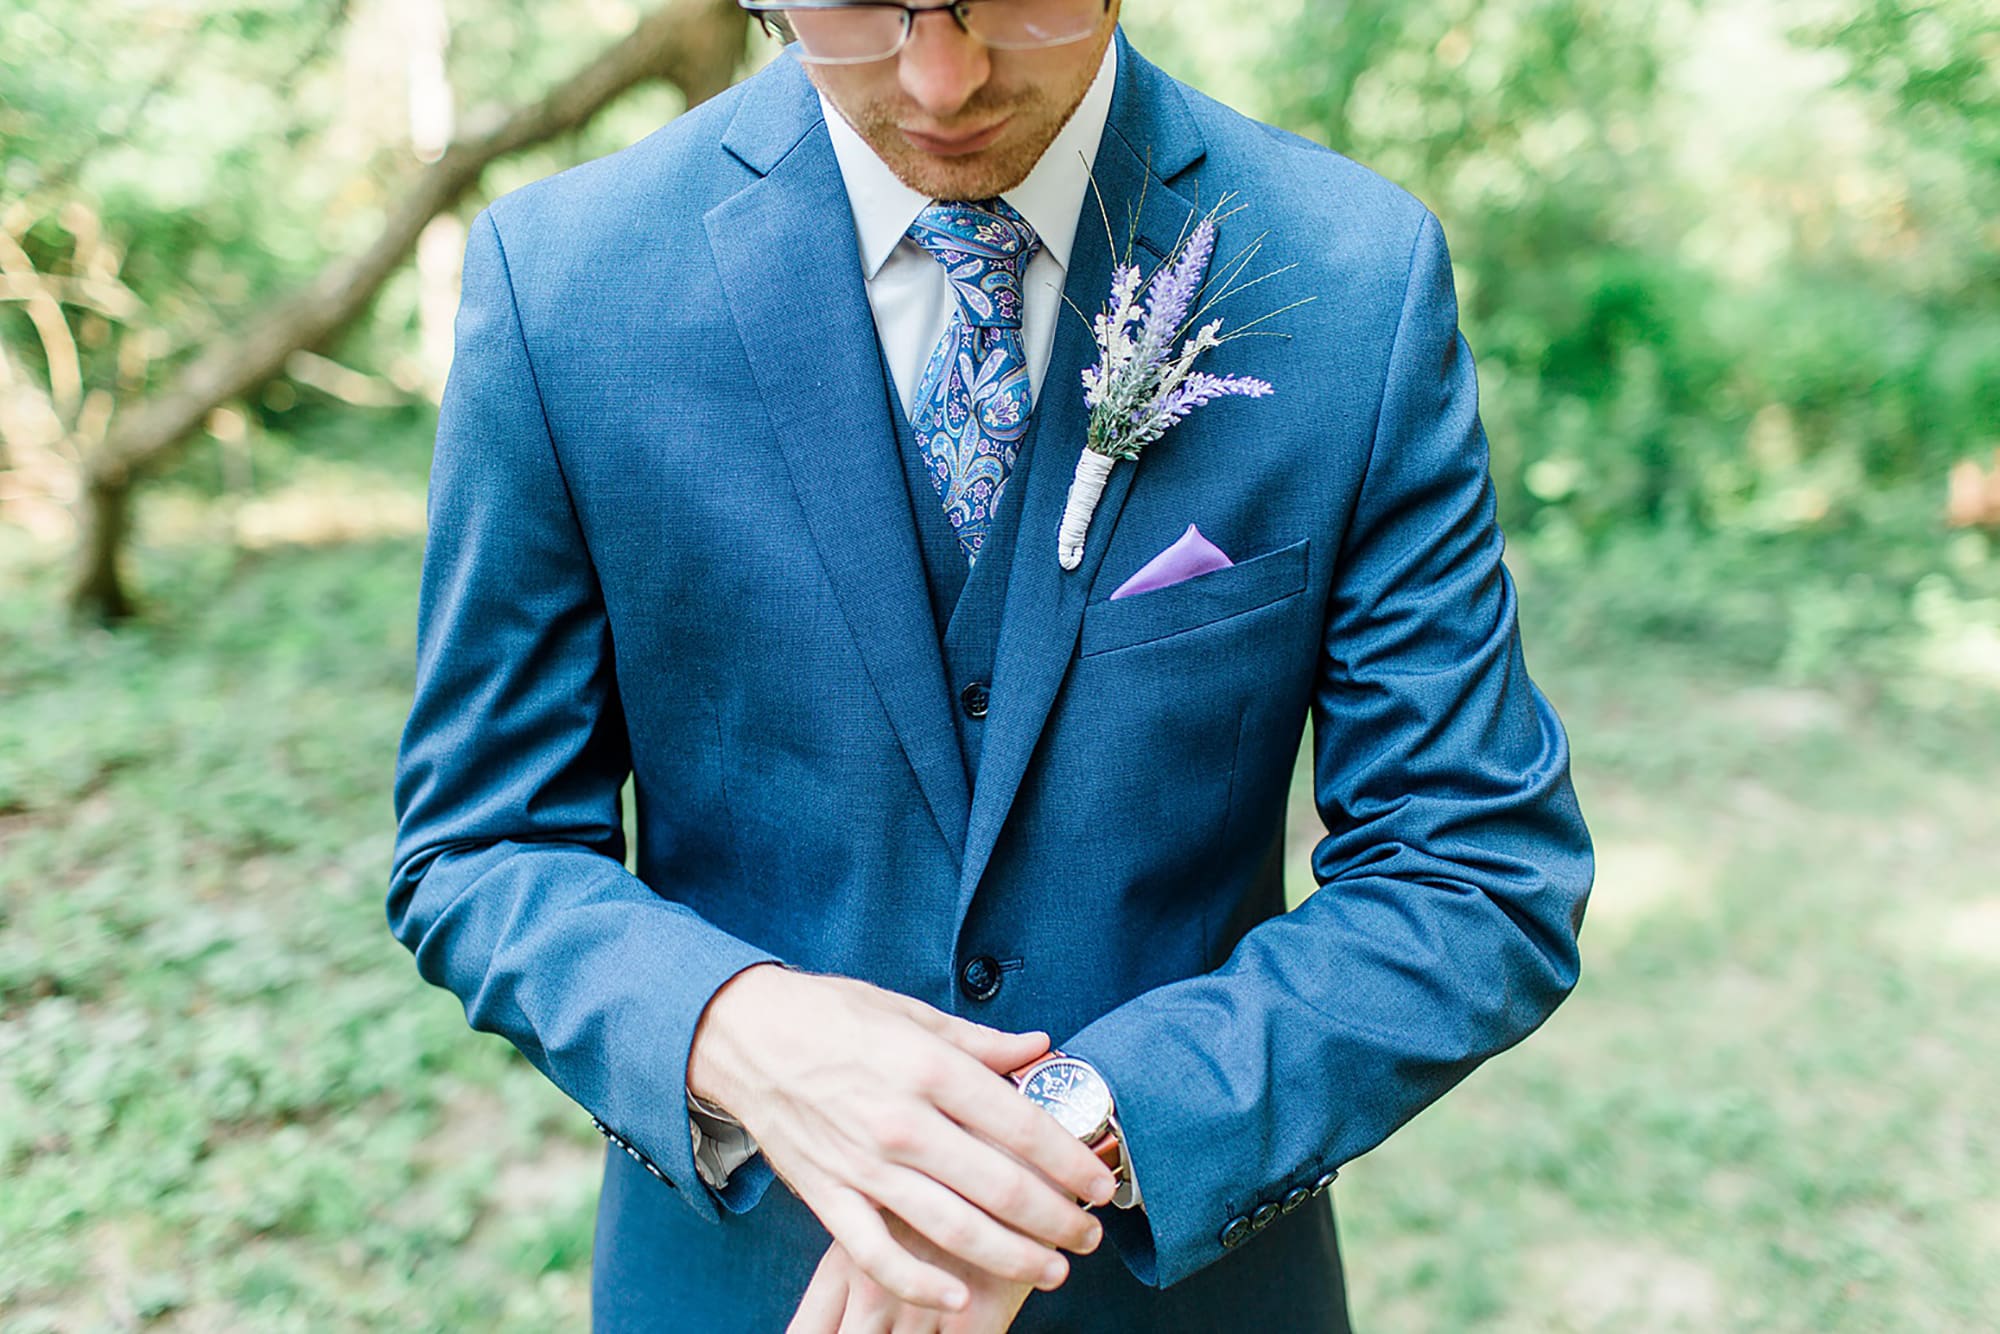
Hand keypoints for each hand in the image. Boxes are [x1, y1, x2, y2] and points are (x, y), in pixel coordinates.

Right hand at [688, 964, 1114, 1311]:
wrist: (744, 1035)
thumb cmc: (831, 1016)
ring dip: (1011, 1256)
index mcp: (930, 1069)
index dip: (1070, 1161)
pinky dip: (917, 1282)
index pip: (1021, 1126)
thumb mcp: (911, 1013)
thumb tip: (1039, 1047)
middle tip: (1089, 1236)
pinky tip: (956, 1296)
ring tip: (1053, 1270)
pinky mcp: (827, 1196)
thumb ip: (979, 1042)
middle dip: (1056, 1219)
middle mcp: (903, 1122)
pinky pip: (877, 1253)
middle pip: (1000, 1186)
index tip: (1099, 1182)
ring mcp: (864, 1165)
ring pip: (952, 1227)